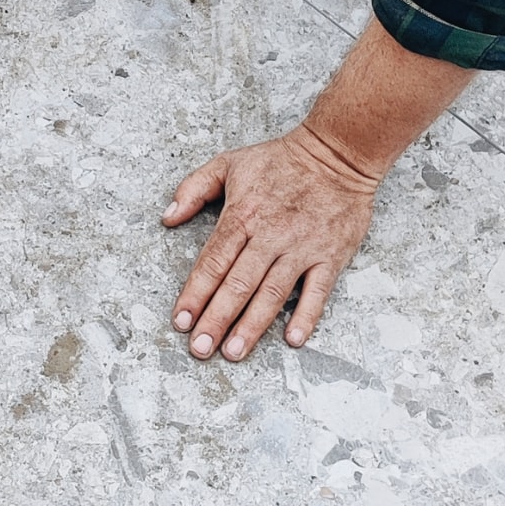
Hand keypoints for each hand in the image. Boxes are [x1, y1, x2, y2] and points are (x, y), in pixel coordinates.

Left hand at [163, 126, 380, 360]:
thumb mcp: (228, 163)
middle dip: (216, 318)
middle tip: (200, 349)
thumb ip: (193, 188)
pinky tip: (293, 339)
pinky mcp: (330, 256)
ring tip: (233, 351)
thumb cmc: (279, 160)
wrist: (337, 154)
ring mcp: (301, 247)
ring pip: (272, 292)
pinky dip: (307, 316)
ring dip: (252, 325)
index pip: (213, 261)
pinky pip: (318, 292)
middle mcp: (270, 234)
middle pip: (238, 283)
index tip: (180, 320)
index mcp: (242, 214)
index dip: (195, 293)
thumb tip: (167, 217)